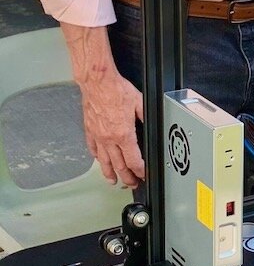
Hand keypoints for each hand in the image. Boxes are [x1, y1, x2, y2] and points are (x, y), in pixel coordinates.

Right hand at [80, 71, 143, 186]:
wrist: (97, 83)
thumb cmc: (116, 90)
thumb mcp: (139, 103)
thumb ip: (145, 117)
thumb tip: (152, 124)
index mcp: (124, 134)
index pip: (133, 160)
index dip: (140, 170)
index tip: (143, 175)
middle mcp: (109, 138)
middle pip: (119, 165)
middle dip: (126, 177)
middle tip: (131, 183)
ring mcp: (97, 136)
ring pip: (104, 161)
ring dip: (109, 173)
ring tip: (113, 181)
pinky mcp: (89, 130)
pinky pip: (93, 148)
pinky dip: (97, 158)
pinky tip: (99, 161)